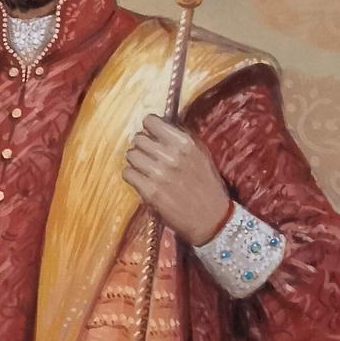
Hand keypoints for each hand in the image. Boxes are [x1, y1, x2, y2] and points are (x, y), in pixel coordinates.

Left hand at [123, 114, 230, 245]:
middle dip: (141, 146)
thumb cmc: (207, 186)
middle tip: (148, 156)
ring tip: (145, 170)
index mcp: (185, 143)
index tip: (151, 135)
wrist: (211, 218)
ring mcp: (160, 174)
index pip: (151, 122)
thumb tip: (158, 126)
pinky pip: (128, 174)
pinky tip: (142, 181)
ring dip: (135, 162)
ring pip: (130, 155)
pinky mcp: (150, 191)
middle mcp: (172, 155)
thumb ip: (180, 140)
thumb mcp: (200, 155)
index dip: (148, 128)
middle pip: (138, 139)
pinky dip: (132, 176)